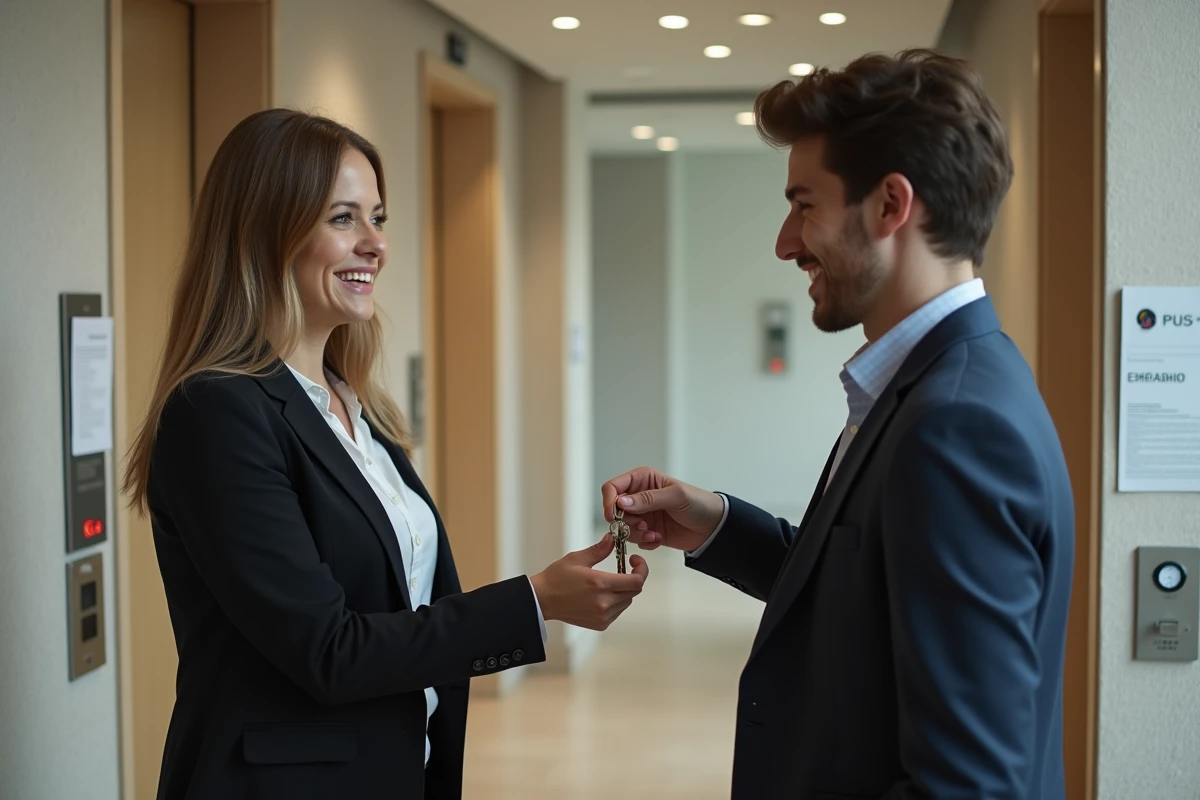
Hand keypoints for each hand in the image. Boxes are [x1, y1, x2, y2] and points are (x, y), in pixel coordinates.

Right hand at [529, 534, 648, 630]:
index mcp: (600, 584)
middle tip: (626, 567)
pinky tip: (604, 594)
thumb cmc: (556, 578)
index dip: (642, 569)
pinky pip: (618, 611)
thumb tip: (612, 539)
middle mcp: (604, 603)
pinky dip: (617, 601)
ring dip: (625, 589)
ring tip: (611, 580)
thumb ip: (599, 550)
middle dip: (634, 577)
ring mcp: (603, 616)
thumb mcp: (577, 558)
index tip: (634, 560)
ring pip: (627, 601)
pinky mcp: (600, 624)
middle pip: (634, 591)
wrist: (542, 600)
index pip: (636, 581)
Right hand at [600, 467, 723, 552]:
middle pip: (614, 510)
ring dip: (635, 534)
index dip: (609, 501)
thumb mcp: (675, 496)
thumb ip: (648, 499)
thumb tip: (621, 502)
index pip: (613, 487)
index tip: (613, 516)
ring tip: (653, 534)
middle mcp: (639, 496)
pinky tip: (659, 538)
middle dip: (625, 522)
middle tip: (642, 526)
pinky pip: (634, 540)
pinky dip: (644, 542)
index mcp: (642, 480)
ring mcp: (643, 515)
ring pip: (623, 527)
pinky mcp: (647, 531)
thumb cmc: (699, 503)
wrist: (713, 526)